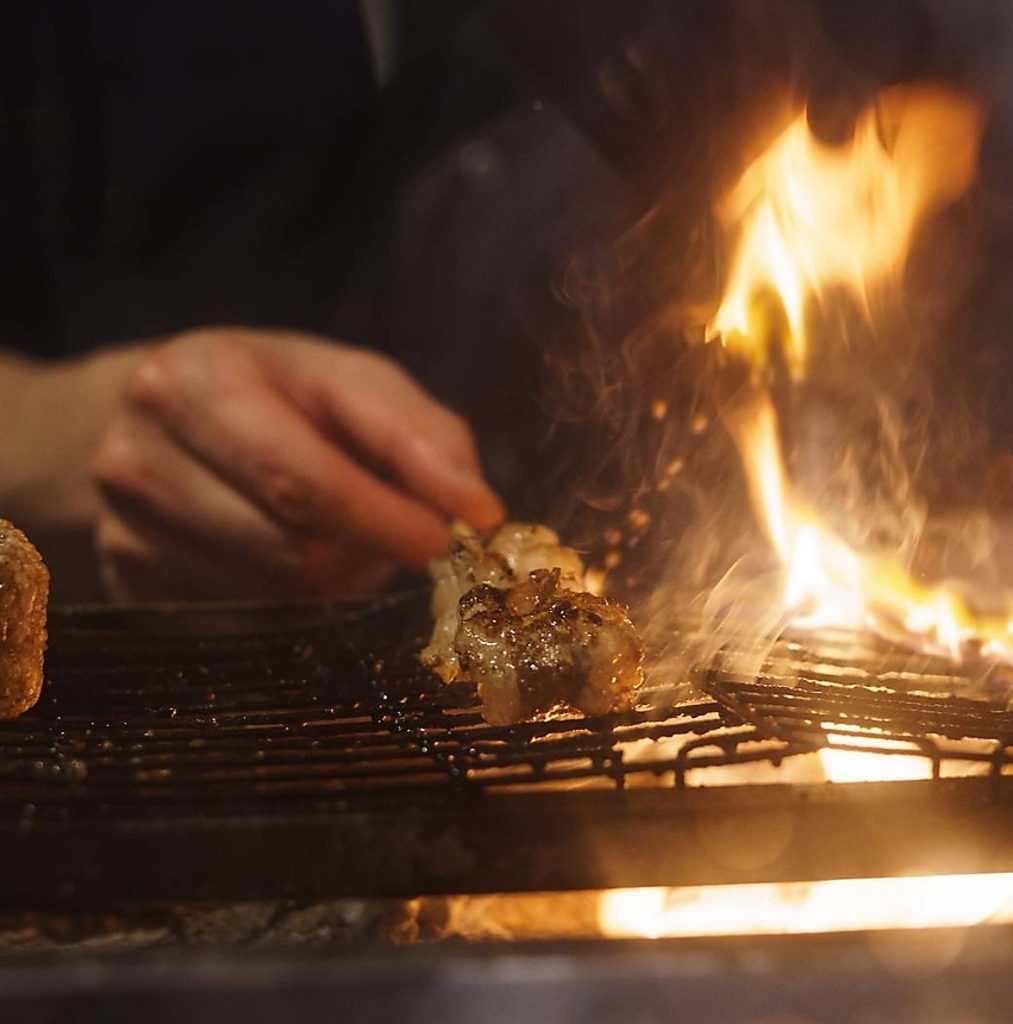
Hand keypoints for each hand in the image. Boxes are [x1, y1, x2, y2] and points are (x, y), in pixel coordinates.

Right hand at [90, 327, 504, 600]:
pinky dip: (290, 598)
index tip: (446, 541)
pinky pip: (244, 624)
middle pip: (290, 549)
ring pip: (272, 596)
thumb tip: (479, 514)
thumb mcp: (353, 384)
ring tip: (333, 529)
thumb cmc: (281, 394)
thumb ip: (422, 438)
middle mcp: (136, 459)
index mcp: (193, 384)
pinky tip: (286, 552)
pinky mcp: (130, 587)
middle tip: (392, 527)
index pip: (300, 481)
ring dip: (333, 577)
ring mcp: (122, 532)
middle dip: (363, 549)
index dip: (384, 521)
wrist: (173, 417)